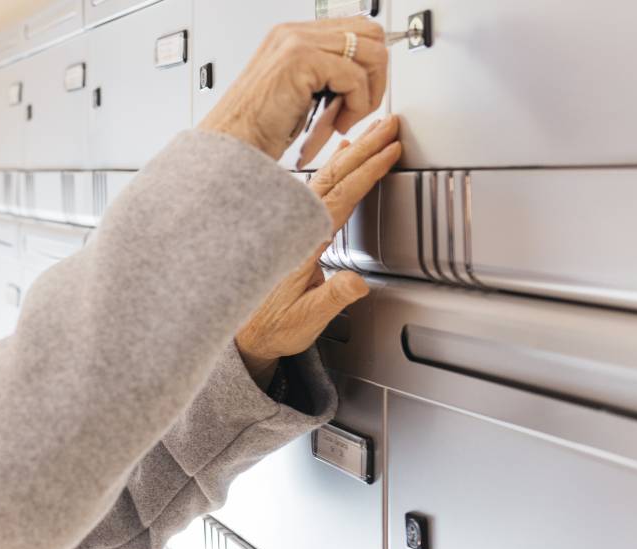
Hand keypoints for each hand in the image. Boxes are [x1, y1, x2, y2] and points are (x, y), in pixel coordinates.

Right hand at [198, 18, 388, 161]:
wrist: (231, 145)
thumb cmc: (257, 128)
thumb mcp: (296, 91)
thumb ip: (324, 74)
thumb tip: (363, 75)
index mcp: (292, 36)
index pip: (355, 29)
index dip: (369, 64)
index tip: (363, 94)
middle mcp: (294, 32)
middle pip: (371, 34)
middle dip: (376, 75)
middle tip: (358, 107)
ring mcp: (297, 42)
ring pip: (370, 54)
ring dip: (367, 94)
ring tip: (343, 119)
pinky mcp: (302, 60)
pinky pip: (356, 77)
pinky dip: (356, 106)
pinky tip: (335, 123)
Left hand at [236, 117, 402, 386]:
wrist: (246, 335)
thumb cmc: (273, 328)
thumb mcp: (306, 320)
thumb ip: (332, 299)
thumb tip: (355, 284)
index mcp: (304, 242)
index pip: (343, 197)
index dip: (368, 172)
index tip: (389, 152)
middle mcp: (297, 227)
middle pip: (336, 176)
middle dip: (365, 147)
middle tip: (390, 125)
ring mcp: (295, 224)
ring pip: (327, 176)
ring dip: (353, 150)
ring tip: (374, 130)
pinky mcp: (294, 227)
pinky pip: (318, 186)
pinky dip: (336, 165)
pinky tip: (342, 152)